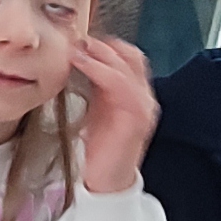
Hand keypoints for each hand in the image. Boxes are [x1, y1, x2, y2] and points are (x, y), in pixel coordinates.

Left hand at [70, 33, 158, 194]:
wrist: (107, 182)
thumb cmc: (100, 149)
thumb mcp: (96, 110)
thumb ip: (94, 87)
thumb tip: (78, 61)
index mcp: (136, 93)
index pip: (129, 57)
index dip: (107, 43)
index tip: (80, 37)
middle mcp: (145, 96)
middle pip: (132, 56)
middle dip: (104, 43)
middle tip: (76, 37)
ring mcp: (144, 106)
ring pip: (127, 66)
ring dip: (100, 53)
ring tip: (76, 47)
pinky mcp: (137, 117)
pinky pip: (121, 84)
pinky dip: (100, 69)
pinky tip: (82, 63)